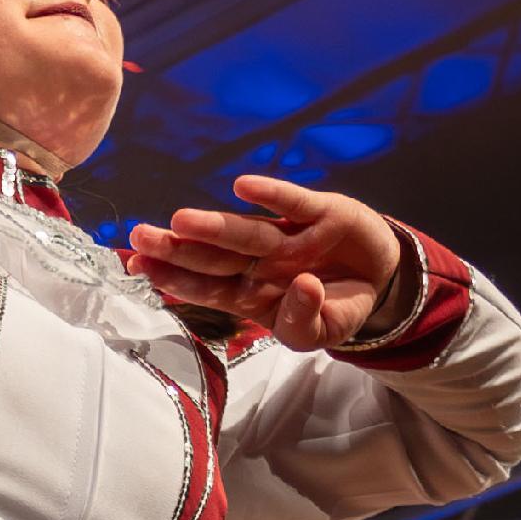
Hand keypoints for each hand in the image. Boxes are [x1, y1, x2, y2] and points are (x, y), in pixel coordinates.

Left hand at [128, 175, 400, 349]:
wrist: (380, 282)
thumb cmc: (335, 307)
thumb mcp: (321, 332)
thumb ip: (304, 321)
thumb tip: (302, 286)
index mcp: (251, 294)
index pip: (206, 287)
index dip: (173, 278)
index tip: (140, 269)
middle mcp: (262, 262)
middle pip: (214, 257)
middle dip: (177, 249)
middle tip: (140, 238)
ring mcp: (289, 235)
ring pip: (246, 232)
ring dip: (214, 226)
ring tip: (180, 221)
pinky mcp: (321, 212)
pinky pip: (294, 202)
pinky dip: (271, 194)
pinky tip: (243, 187)